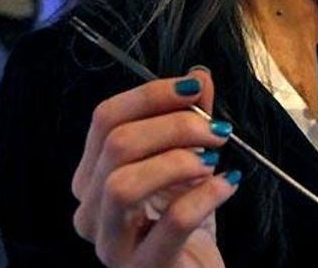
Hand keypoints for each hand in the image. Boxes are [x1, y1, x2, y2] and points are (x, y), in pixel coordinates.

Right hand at [71, 68, 239, 266]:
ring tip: (213, 160)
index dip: (151, 95)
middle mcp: (90, 209)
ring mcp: (110, 244)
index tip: (194, 88)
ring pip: (123, 185)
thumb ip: (189, 119)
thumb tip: (199, 75)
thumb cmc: (187, 222)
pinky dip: (205, 196)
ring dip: (177, 161)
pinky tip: (227, 185)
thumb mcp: (189, 163)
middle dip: (173, 126)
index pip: (104, 119)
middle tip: (217, 131)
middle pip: (116, 145)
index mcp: (92, 176)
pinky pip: (171, 223)